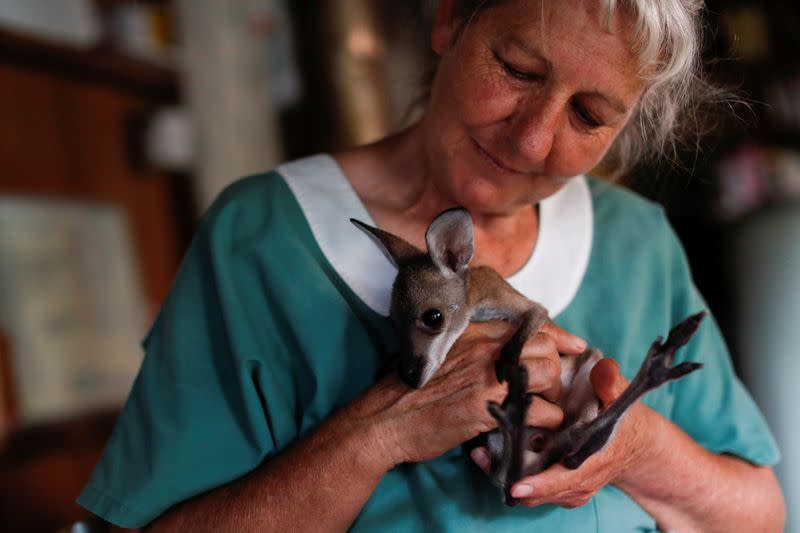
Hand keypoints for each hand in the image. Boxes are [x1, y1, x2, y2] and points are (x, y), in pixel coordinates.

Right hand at [341, 319, 586, 468]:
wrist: (385, 418)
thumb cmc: (411, 388)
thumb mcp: (441, 354)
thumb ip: (473, 348)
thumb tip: (503, 352)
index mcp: (473, 331)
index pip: (529, 323)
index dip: (557, 335)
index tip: (573, 344)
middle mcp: (484, 347)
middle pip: (545, 346)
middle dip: (554, 368)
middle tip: (547, 389)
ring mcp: (487, 376)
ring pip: (548, 373)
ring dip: (553, 395)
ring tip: (543, 408)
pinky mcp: (488, 408)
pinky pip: (539, 411)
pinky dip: (545, 423)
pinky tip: (535, 429)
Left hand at [471, 358, 650, 507]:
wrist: (637, 445)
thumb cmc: (626, 420)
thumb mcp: (621, 399)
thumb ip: (610, 384)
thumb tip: (604, 369)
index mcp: (594, 461)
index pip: (566, 479)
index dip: (540, 484)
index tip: (516, 485)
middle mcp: (580, 482)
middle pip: (540, 491)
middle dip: (510, 477)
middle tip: (482, 458)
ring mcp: (570, 489)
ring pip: (533, 494)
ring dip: (506, 476)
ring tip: (480, 455)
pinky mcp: (560, 488)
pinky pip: (534, 490)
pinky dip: (513, 476)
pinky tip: (492, 456)